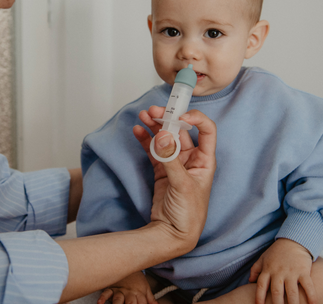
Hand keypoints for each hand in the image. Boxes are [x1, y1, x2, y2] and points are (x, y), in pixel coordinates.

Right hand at [97, 271, 155, 303]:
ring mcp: (119, 290)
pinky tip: (100, 302)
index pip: (142, 303)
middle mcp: (129, 293)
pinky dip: (102, 297)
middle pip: (131, 303)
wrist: (126, 261)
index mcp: (139, 293)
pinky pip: (106, 292)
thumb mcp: (146, 287)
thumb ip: (150, 298)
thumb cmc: (136, 278)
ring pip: (118, 299)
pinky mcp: (111, 288)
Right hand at [133, 106, 215, 247]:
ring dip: (155, 126)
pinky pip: (153, 149)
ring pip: (165, 138)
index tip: (180, 114)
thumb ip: (171, 159)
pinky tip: (138, 131)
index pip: (206, 131)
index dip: (196, 118)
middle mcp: (191, 158)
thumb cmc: (189, 214)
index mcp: (204, 160)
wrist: (173, 234)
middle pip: (180, 131)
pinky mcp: (161, 169)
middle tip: (154, 111)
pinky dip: (145, 139)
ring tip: (144, 116)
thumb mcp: (182, 185)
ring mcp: (175, 163)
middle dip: (168, 118)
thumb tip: (163, 136)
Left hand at [249, 238, 315, 303]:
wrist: (292, 241)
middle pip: (276, 291)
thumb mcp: (263, 258)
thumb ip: (256, 269)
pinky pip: (307, 286)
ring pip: (291, 291)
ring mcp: (291, 272)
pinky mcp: (303, 271)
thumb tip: (250, 281)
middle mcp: (278, 272)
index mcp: (268, 269)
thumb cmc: (276, 252)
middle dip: (277, 303)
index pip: (261, 285)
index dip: (259, 296)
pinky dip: (311, 296)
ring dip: (293, 303)